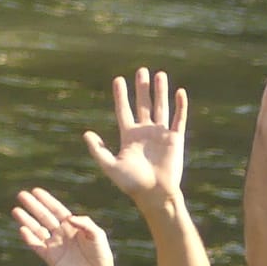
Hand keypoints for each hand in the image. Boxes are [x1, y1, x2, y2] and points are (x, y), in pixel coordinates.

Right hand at [13, 187, 116, 265]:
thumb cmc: (101, 255)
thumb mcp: (97, 235)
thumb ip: (85, 223)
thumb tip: (68, 218)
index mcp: (72, 226)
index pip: (56, 210)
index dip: (46, 200)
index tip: (36, 191)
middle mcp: (61, 233)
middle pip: (44, 216)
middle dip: (33, 206)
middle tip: (21, 195)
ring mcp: (55, 245)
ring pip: (37, 229)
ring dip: (27, 220)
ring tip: (16, 210)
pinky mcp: (50, 258)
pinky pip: (37, 246)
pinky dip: (29, 238)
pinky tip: (22, 230)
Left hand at [84, 68, 185, 203]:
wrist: (155, 194)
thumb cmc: (132, 184)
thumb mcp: (110, 166)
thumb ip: (98, 150)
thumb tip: (86, 134)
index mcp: (129, 137)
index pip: (124, 111)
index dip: (121, 95)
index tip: (118, 79)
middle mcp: (145, 133)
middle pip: (143, 105)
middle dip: (142, 88)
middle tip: (141, 71)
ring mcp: (161, 135)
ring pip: (161, 107)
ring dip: (160, 91)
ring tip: (159, 74)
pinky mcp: (175, 139)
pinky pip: (179, 119)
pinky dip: (180, 106)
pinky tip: (180, 92)